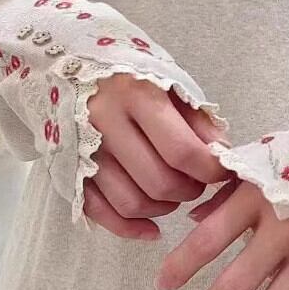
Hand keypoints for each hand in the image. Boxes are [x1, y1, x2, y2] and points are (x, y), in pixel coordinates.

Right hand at [82, 75, 229, 240]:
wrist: (66, 61)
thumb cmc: (127, 71)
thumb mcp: (168, 81)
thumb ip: (197, 118)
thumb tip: (223, 154)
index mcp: (136, 95)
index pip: (182, 151)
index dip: (211, 170)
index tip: (221, 170)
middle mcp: (105, 123)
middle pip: (159, 182)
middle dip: (190, 190)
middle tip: (197, 181)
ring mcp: (82, 150)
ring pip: (132, 203)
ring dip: (164, 208)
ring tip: (175, 193)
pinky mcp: (68, 169)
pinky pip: (101, 213)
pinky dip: (130, 228)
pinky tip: (152, 228)